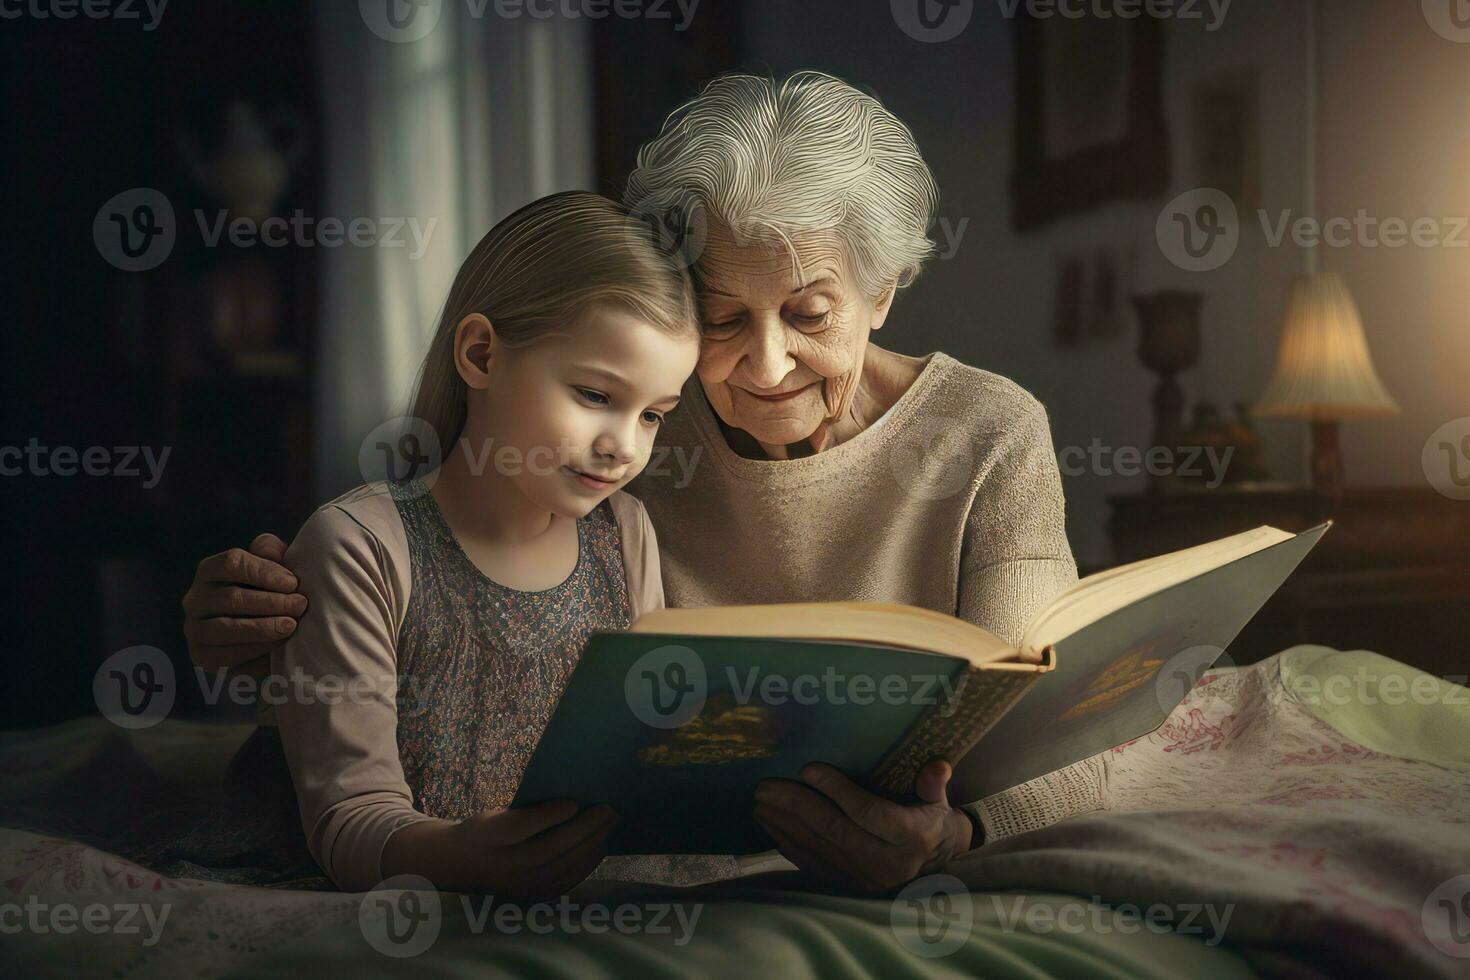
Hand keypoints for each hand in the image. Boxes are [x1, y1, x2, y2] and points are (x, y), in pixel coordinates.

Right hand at [182, 533, 306, 671]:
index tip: (293, 583)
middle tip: (300, 606)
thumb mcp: (273, 569)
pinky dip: (254, 649)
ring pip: (226, 627)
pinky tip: (277, 645)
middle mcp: (195, 598)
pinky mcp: (200, 655)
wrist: (265, 634)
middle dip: (271, 602)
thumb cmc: (270, 593)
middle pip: (231, 597)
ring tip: (291, 626)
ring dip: (263, 627)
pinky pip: (224, 654)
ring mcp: (194, 628)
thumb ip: (271, 553)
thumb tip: (270, 549)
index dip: (264, 572)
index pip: (231, 564)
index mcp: (209, 570)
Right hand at [429, 801, 617, 899]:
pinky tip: (600, 845)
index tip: (574, 802)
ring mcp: (524, 885)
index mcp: (493, 838)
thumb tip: (572, 807)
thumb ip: (528, 814)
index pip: (524, 826)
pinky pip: (568, 879)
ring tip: (610, 822)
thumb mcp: (495, 815)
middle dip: (586, 828)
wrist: (464, 866)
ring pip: (565, 864)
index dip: (551, 815)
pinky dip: (587, 862)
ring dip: (593, 842)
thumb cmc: (486, 832)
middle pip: (553, 847)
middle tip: (609, 809)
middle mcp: (508, 866)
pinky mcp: (536, 896)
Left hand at [752, 759, 973, 893]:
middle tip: (766, 786)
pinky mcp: (846, 885)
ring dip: (784, 823)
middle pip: (834, 830)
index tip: (808, 768)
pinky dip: (787, 843)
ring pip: (818, 847)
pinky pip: (812, 863)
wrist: (932, 865)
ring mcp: (863, 877)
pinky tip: (768, 824)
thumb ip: (934, 783)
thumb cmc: (929, 821)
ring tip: (760, 801)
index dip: (836, 789)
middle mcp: (885, 861)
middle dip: (796, 806)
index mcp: (910, 837)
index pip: (868, 811)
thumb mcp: (938, 802)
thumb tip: (939, 764)